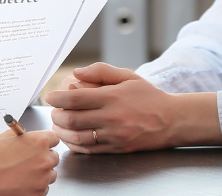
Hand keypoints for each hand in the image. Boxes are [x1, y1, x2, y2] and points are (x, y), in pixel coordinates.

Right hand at [0, 129, 58, 195]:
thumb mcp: (4, 138)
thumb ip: (20, 136)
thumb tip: (25, 136)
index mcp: (38, 142)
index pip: (54, 138)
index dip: (45, 141)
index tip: (41, 144)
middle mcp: (44, 159)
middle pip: (54, 156)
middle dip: (43, 157)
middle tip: (28, 159)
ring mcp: (42, 179)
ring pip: (50, 174)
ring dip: (41, 172)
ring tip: (22, 172)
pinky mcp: (37, 194)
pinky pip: (43, 188)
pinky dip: (35, 186)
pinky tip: (20, 182)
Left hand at [44, 62, 221, 152]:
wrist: (171, 120)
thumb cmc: (148, 96)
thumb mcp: (128, 76)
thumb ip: (101, 71)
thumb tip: (76, 72)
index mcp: (113, 97)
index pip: (76, 98)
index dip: (58, 98)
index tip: (50, 97)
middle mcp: (112, 117)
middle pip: (73, 119)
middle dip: (57, 115)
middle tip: (52, 111)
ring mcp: (114, 136)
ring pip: (78, 137)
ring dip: (62, 131)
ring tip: (58, 124)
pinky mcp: (117, 148)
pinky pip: (89, 149)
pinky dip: (75, 144)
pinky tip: (70, 137)